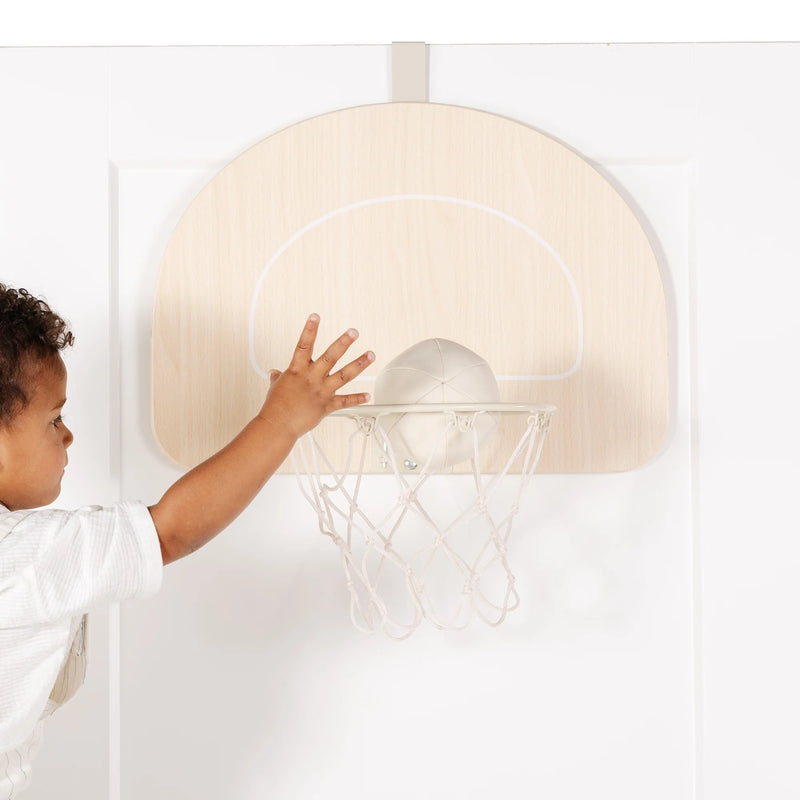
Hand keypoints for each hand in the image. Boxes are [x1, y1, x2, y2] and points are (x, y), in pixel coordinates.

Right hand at [258, 314, 373, 438]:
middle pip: (330, 356)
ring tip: (370, 355)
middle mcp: (312, 378)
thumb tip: (274, 373)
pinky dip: (358, 399)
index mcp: (297, 370)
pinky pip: (345, 402)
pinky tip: (368, 395)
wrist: (278, 425)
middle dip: (343, 343)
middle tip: (354, 332)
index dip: (309, 329)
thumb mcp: (275, 387)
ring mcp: (321, 392)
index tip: (316, 316)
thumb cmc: (275, 407)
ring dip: (359, 364)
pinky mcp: (327, 406)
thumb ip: (278, 378)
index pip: (304, 345)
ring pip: (344, 375)